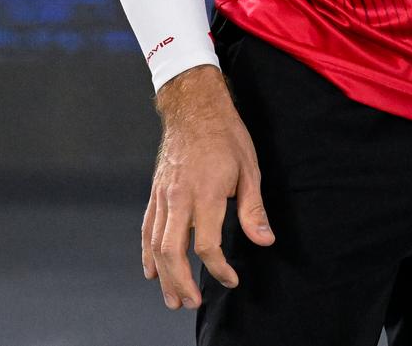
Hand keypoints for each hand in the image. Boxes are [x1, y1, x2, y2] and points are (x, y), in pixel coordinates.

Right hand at [142, 65, 275, 310]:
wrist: (194, 108)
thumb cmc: (225, 136)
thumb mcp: (249, 169)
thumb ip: (253, 209)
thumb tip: (264, 240)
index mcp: (206, 193)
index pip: (206, 244)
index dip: (219, 268)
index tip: (231, 279)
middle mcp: (179, 198)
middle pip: (172, 251)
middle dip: (182, 283)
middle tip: (192, 303)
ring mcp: (163, 196)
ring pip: (156, 244)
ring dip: (163, 276)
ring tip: (173, 299)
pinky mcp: (155, 193)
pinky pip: (147, 229)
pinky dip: (147, 254)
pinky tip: (151, 272)